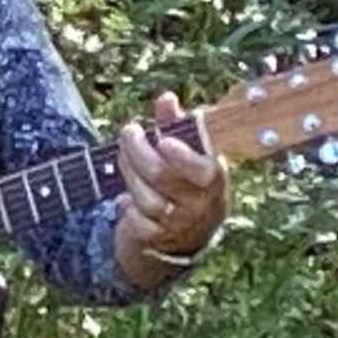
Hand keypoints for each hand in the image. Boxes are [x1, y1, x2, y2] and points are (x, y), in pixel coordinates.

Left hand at [114, 90, 227, 288]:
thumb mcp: (189, 153)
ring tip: (123, 156)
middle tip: (129, 131)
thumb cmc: (186, 180)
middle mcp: (200, 204)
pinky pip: (136, 221)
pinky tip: (125, 197)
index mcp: (213, 179)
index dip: (182, 156)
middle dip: (137, 150)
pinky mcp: (158, 239)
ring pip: (146, 197)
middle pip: (161, 176)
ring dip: (129, 173)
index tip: (164, 140)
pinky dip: (126, 206)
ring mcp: (179, 224)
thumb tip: (166, 98)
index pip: (202, 170)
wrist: (186, 235)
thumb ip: (176, 125)